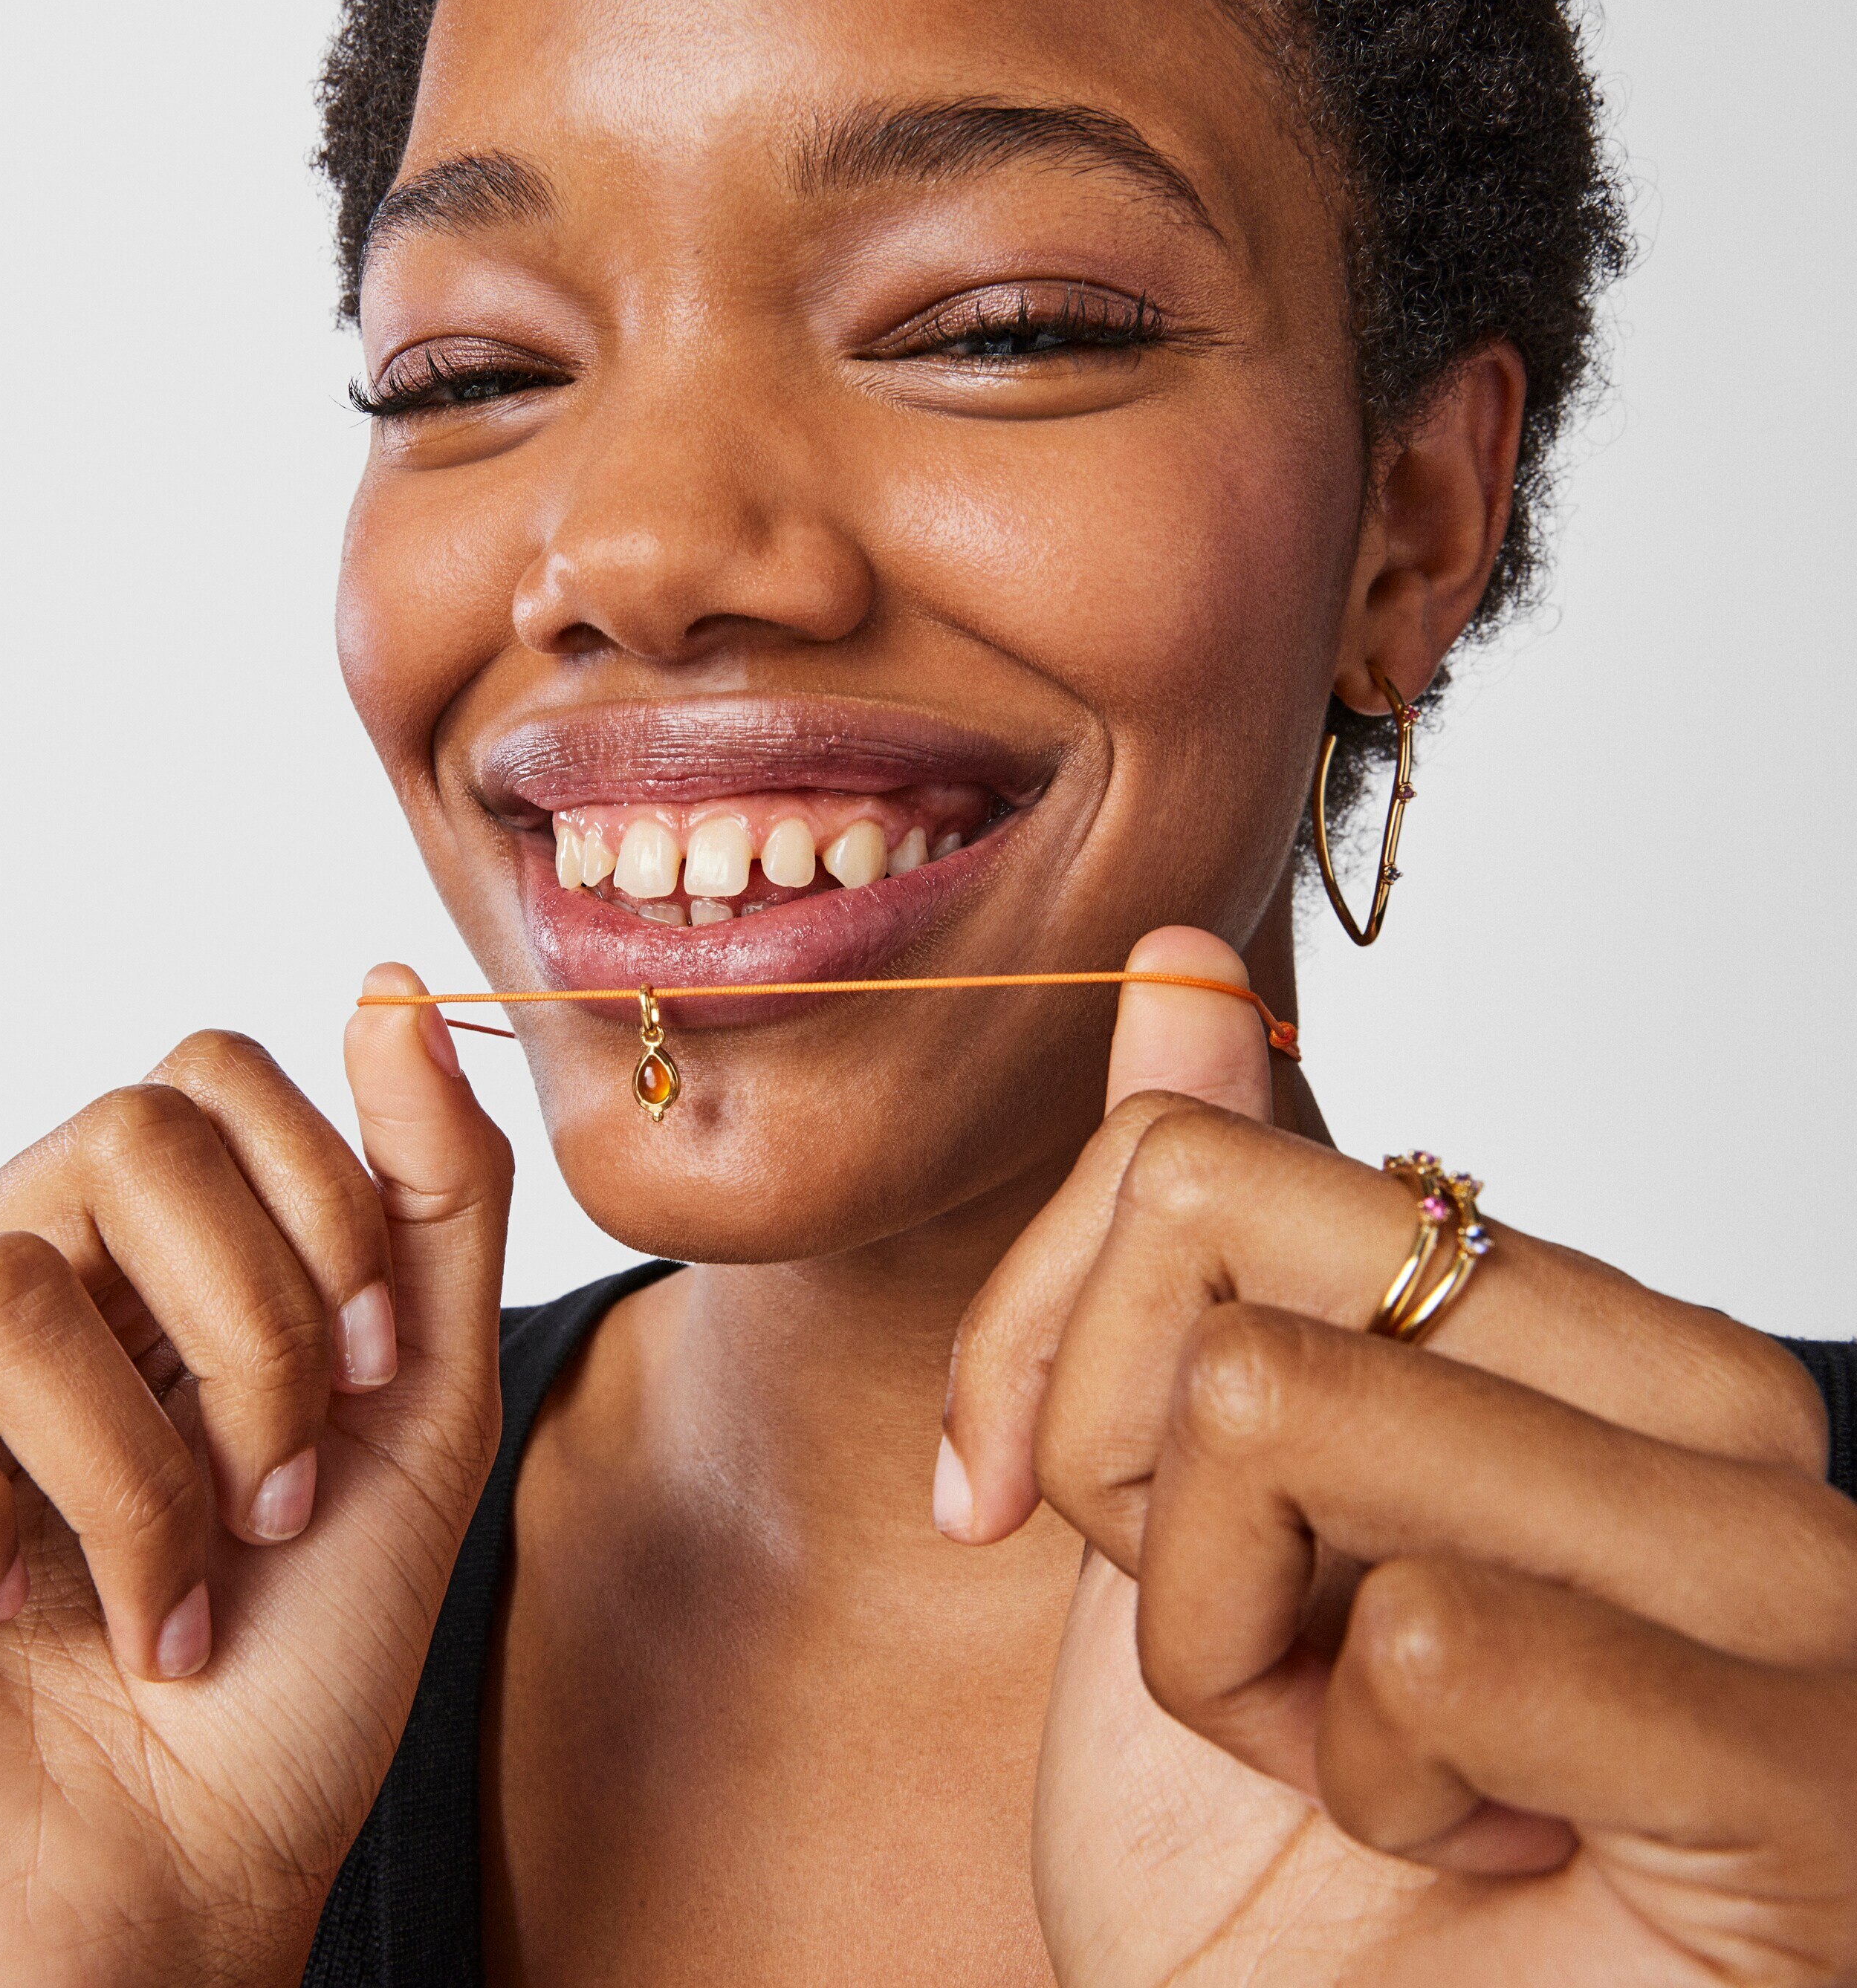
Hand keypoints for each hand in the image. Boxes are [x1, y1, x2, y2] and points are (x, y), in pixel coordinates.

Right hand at [0, 969, 509, 1987]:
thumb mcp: (416, 1406)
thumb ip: (429, 1188)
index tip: (372, 1376)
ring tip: (155, 1604)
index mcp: (116, 1257)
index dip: (322, 1211)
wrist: (187, 1902)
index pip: (203, 1075)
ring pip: (3, 1287)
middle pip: (124, 1134)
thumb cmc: (295, 1666)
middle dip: (256, 1334)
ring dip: (137, 1479)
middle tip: (270, 1497)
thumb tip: (383, 977)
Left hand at [943, 927, 1856, 1987]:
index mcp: (1562, 1320)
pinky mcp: (1798, 1762)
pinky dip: (1355, 1776)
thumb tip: (1181, 957)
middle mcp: (1703, 1397)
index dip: (1036, 1348)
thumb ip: (1206, 1240)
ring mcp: (1780, 1572)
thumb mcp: (1181, 1506)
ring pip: (1282, 1404)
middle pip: (1216, 1235)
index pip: (1188, 1155)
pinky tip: (1465, 1845)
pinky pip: (1432, 1631)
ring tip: (1360, 1755)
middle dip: (1125, 1487)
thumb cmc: (1280, 1849)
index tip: (1028, 1511)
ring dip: (1227, 1642)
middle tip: (1248, 1652)